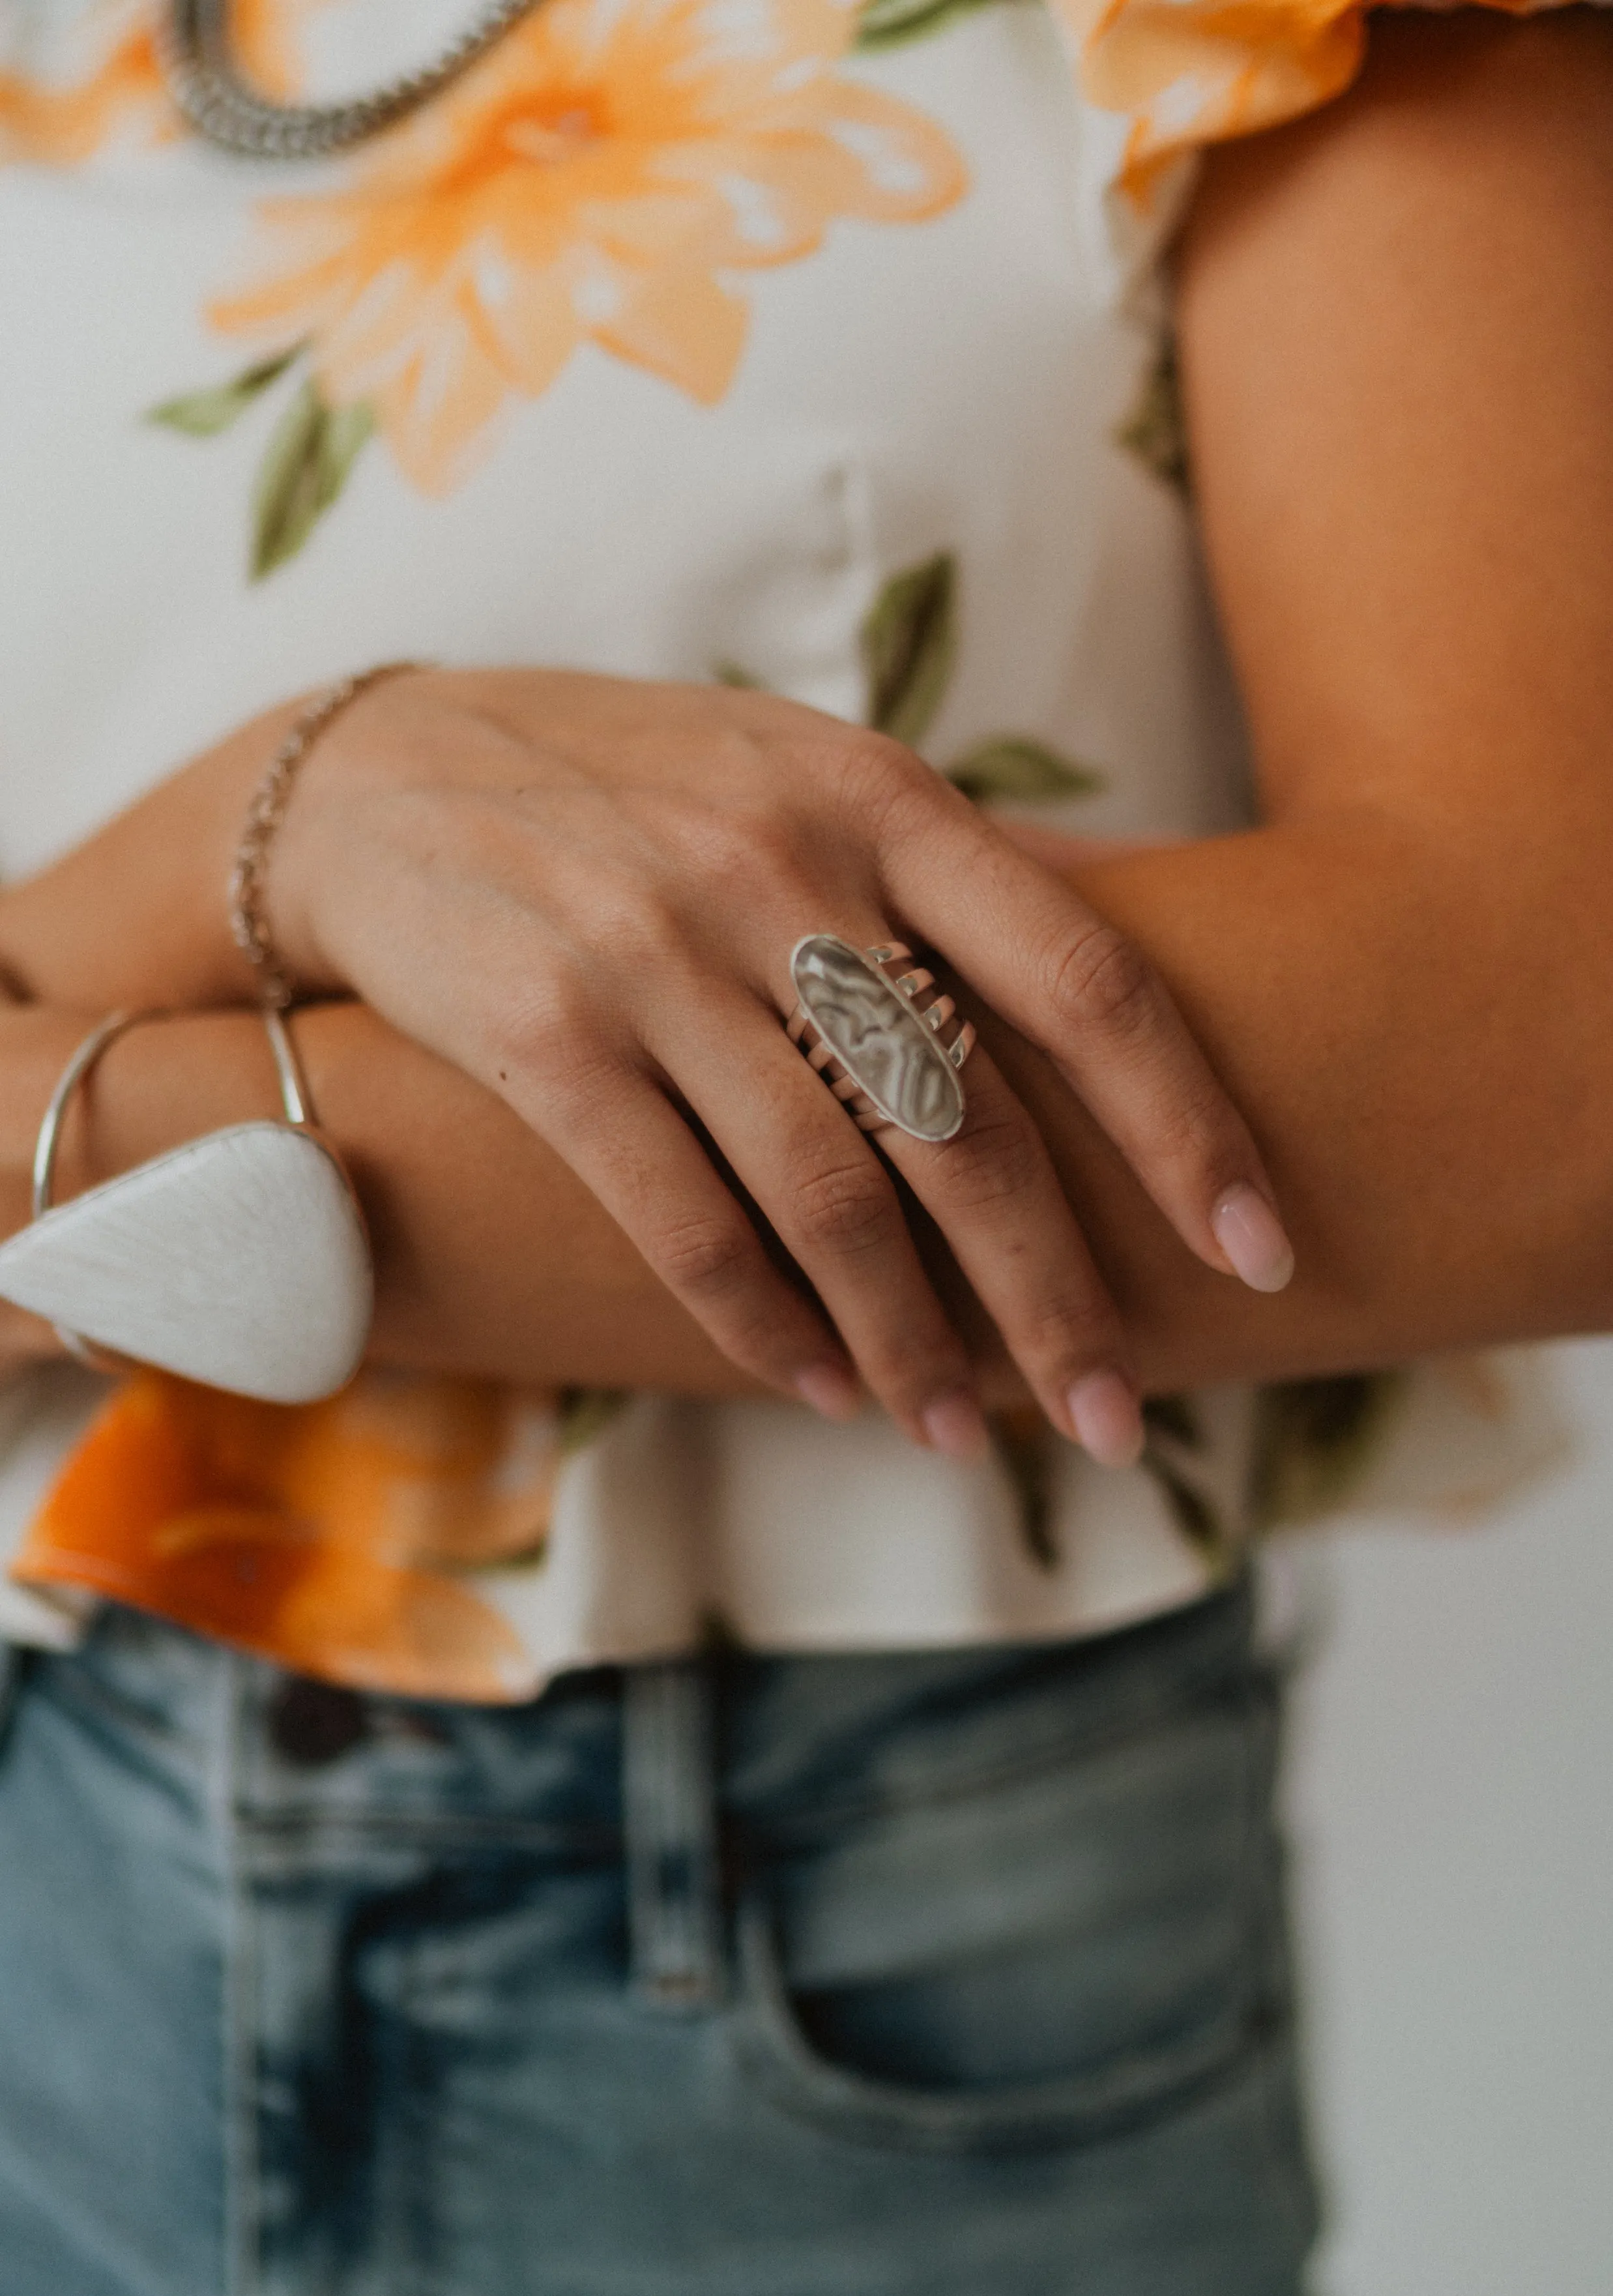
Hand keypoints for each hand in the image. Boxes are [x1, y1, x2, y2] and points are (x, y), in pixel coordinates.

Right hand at [267, 668, 1292, 1462]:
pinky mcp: (547, 1037)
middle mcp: (780, 866)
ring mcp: (657, 953)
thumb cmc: (629, 784)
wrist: (376, 775)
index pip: (1084, 975)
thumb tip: (1137, 919)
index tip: (1263, 1251)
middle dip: (1059, 1295)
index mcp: (878, 795)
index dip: (1188, 1125)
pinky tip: (819, 1385)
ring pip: (834, 1197)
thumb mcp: (800, 766)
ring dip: (912, 1345)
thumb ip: (945, 860)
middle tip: (1120, 1416)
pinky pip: (689, 1222)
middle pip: (969, 1123)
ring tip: (964, 1434)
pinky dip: (767, 1326)